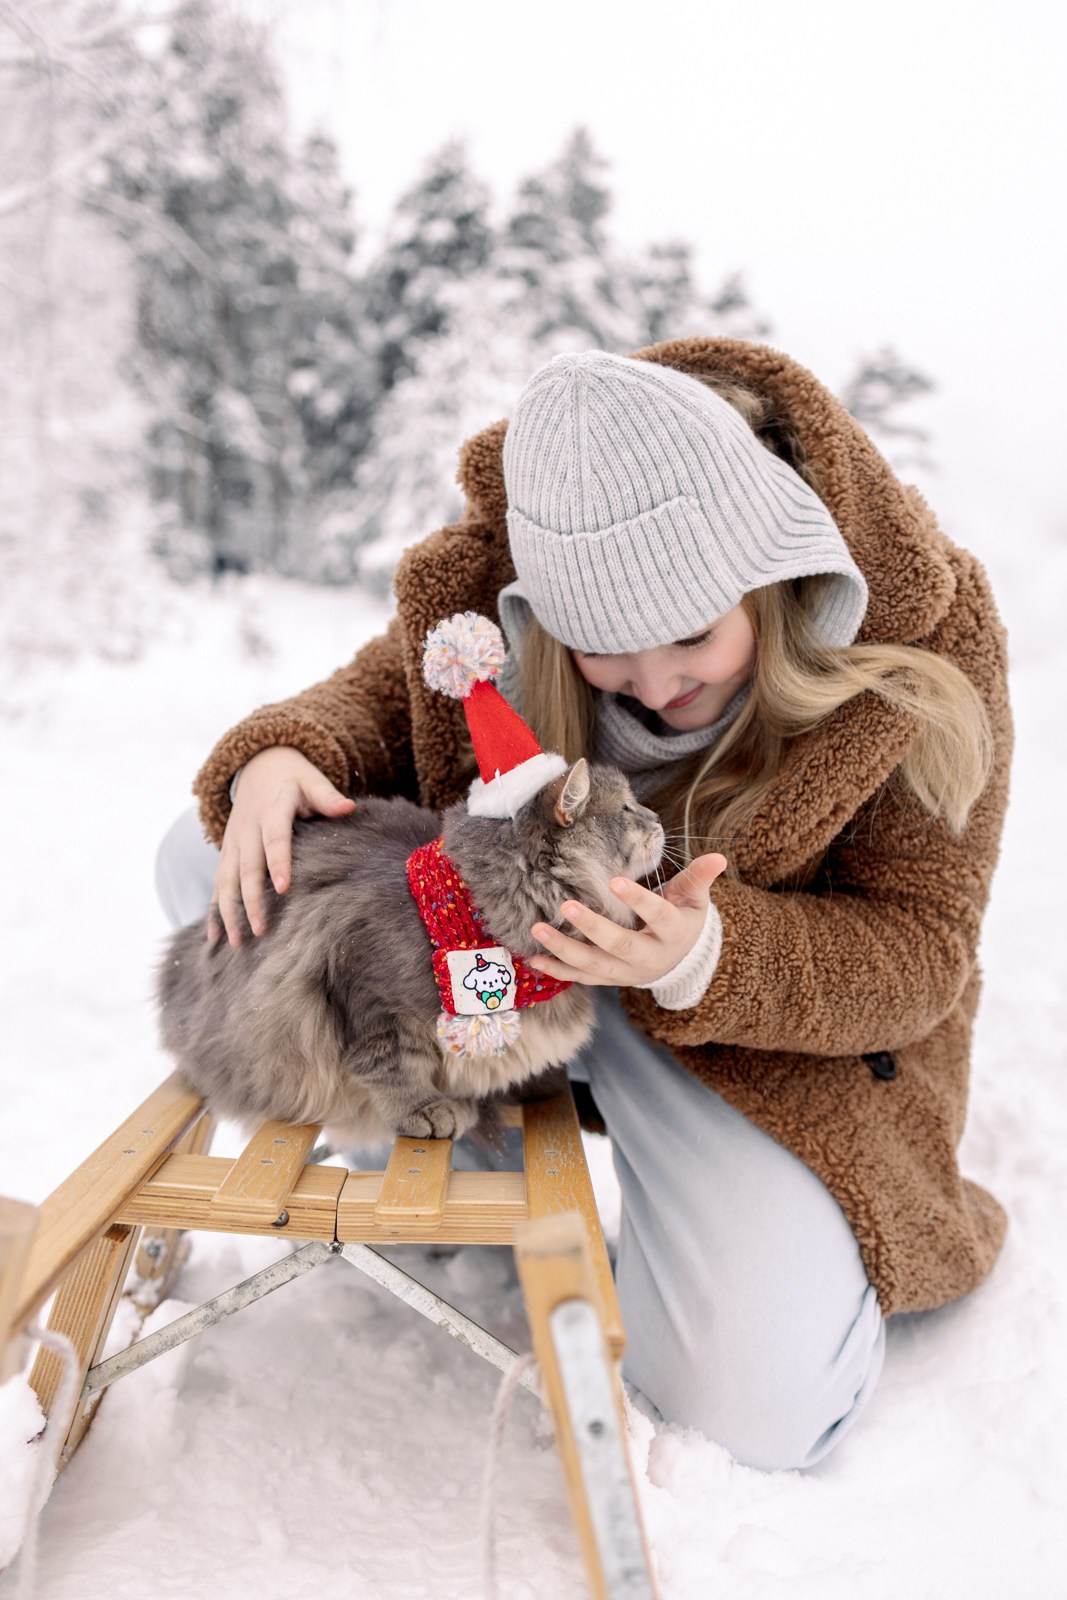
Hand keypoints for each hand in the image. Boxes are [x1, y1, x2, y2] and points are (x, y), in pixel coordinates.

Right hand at [210, 747, 355, 946]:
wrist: (258, 764)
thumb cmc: (293, 777)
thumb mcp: (311, 779)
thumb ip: (327, 796)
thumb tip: (348, 807)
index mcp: (271, 811)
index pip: (274, 839)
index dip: (278, 863)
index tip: (284, 888)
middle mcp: (247, 829)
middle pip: (247, 868)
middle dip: (251, 900)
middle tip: (260, 930)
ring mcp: (233, 842)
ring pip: (226, 880)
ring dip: (229, 912)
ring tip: (238, 941)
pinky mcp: (226, 852)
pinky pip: (218, 884)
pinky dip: (215, 910)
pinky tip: (215, 937)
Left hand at [528, 853, 727, 987]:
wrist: (680, 962)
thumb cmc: (682, 919)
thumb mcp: (695, 899)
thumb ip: (700, 878)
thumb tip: (719, 856)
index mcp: (672, 932)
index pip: (658, 915)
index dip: (638, 901)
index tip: (615, 882)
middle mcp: (649, 957)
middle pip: (620, 945)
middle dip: (591, 928)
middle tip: (565, 905)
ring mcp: (627, 972)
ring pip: (595, 965)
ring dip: (564, 949)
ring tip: (538, 930)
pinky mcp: (609, 979)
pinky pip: (582, 978)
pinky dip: (558, 970)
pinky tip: (535, 958)